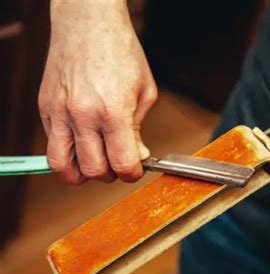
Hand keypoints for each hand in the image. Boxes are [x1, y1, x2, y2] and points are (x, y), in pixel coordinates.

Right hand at [39, 0, 157, 183]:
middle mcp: (83, 115)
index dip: (132, 173)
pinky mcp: (45, 108)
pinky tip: (81, 145)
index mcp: (114, 111)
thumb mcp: (144, 91)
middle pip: (93, 170)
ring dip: (82, 174)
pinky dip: (67, 154)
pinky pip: (51, 145)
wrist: (88, 22)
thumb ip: (139, 128)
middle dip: (110, 174)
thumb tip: (137, 154)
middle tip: (118, 163)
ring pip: (63, 166)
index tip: (135, 169)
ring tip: (95, 163)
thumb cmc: (120, 52)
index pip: (122, 163)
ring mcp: (60, 112)